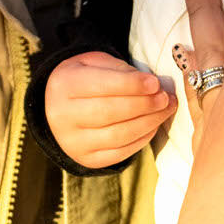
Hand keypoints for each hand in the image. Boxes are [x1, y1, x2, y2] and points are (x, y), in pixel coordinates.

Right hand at [45, 52, 176, 170]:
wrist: (57, 108)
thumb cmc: (84, 80)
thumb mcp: (95, 63)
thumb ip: (120, 70)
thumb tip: (153, 85)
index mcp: (65, 85)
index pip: (101, 86)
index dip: (131, 85)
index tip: (155, 83)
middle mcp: (63, 116)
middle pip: (110, 112)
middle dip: (144, 105)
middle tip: (166, 98)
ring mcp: (73, 141)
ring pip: (118, 135)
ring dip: (148, 122)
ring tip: (165, 110)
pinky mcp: (86, 159)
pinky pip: (119, 153)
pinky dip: (141, 140)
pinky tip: (153, 126)